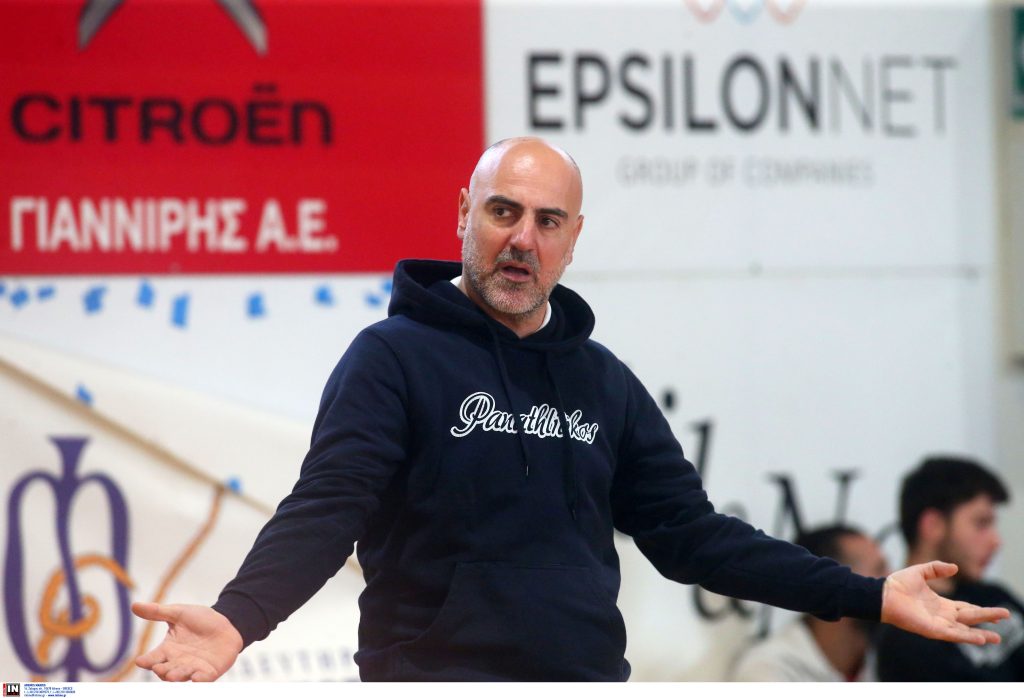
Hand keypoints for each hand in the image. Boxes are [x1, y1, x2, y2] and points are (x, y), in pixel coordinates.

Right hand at [132, 602, 243, 681]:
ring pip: (182, 676)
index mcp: (168, 649)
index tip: (140, 661)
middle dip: (162, 671)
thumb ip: (157, 612)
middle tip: (159, 668)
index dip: (146, 661)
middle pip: (165, 670)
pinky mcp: (210, 671)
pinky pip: (204, 679)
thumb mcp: (179, 613)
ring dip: (177, 676)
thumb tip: (134, 605)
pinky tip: (197, 678)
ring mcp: (194, 668)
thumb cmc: (200, 620)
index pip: (152, 658)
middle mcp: (178, 662)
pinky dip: (200, 680)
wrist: (227, 623)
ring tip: (172, 676)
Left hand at [881, 561, 1009, 644]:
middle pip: (970, 619)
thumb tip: (955, 568)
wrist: (883, 593)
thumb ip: (937, 569)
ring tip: (997, 637)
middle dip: (987, 618)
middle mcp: (942, 616)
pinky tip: (979, 639)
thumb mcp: (921, 571)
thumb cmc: (898, 584)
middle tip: (1006, 617)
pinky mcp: (931, 630)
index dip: (981, 610)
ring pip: (964, 630)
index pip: (966, 608)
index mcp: (941, 604)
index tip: (997, 613)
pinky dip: (966, 637)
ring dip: (980, 634)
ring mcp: (938, 624)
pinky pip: (952, 635)